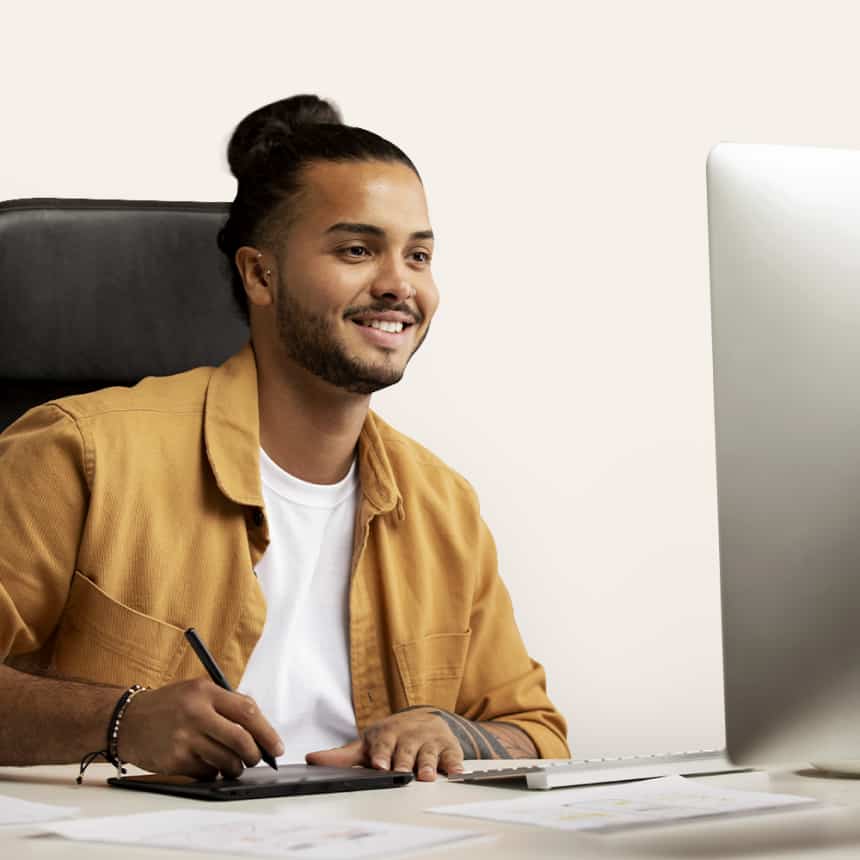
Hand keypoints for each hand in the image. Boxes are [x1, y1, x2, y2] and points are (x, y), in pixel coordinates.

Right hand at [118, 678, 283, 778]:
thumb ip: (227, 704)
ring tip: (232, 763)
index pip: (247, 710)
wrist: (127, 720)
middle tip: (257, 759)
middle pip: (241, 739)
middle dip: (255, 754)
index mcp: (205, 691)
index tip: (276, 746)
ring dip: (235, 767)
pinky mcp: (174, 760)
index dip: (267, 731)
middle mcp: (195, 713)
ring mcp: (184, 738)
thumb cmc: (170, 705)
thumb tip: (261, 730)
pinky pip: (206, 772)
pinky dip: (213, 772)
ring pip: (226, 760)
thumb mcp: (197, 691)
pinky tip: (207, 763)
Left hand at [305, 707, 463, 781]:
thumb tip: (311, 759)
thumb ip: (342, 756)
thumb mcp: (368, 744)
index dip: (381, 753)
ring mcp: (428, 741)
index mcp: (387, 734)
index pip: (383, 743)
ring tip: (426, 775)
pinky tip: (455, 772)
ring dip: (427, 764)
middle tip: (401, 771)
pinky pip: (452, 757)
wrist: (425, 720)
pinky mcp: (448, 748)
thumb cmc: (392, 737)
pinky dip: (454, 764)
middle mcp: (408, 736)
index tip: (378, 764)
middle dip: (403, 760)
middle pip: (405, 750)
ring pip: (428, 754)